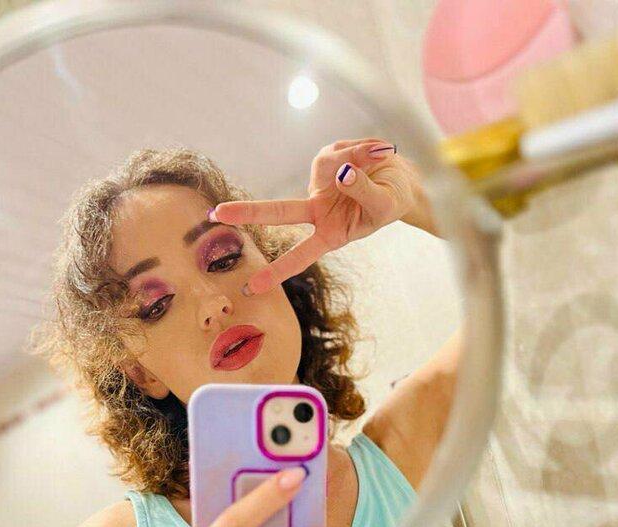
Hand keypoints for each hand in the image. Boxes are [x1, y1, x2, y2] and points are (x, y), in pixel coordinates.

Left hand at [210, 139, 423, 294]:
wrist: (401, 180)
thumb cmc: (392, 201)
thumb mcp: (385, 204)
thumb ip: (363, 190)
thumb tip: (342, 172)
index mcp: (331, 235)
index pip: (300, 256)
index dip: (276, 272)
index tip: (250, 287)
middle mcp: (318, 212)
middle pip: (280, 212)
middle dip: (249, 212)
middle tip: (217, 214)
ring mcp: (318, 185)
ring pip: (330, 164)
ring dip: (361, 155)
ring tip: (385, 155)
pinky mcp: (324, 161)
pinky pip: (341, 150)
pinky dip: (363, 148)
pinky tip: (376, 152)